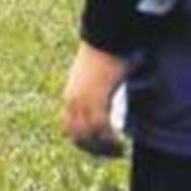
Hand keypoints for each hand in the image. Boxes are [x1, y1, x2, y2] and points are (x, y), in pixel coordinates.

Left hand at [62, 41, 128, 157]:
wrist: (105, 37)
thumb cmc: (104, 51)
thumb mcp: (96, 75)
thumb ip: (98, 87)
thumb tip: (103, 94)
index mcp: (71, 96)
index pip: (68, 128)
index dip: (81, 141)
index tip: (96, 146)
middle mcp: (73, 101)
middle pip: (77, 137)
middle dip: (92, 149)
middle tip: (109, 153)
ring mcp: (84, 102)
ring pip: (89, 137)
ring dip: (102, 149)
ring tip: (117, 151)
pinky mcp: (96, 100)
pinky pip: (101, 130)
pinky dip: (110, 142)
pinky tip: (121, 145)